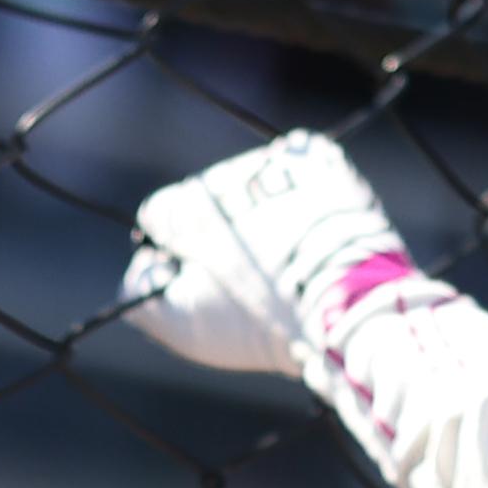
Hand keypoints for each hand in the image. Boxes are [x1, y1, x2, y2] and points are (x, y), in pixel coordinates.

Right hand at [118, 138, 407, 375]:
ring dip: (258, 209)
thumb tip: (141, 267)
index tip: (199, 277)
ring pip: (250, 182)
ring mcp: (276, 164)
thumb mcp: (186, 327)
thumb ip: (139, 296)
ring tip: (284, 255)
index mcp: (187, 206)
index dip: (174, 251)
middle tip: (248, 276)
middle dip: (219, 233)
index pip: (160, 216)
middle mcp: (227, 173)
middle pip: (206, 199)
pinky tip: (303, 221)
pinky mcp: (318, 161)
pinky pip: (294, 162)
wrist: (348, 306)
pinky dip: (295, 186)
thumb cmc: (261, 322)